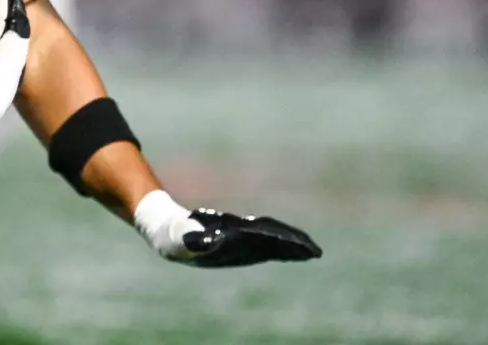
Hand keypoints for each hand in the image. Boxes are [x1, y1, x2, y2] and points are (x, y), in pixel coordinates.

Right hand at [134, 191, 320, 267]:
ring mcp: (242, 248)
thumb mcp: (179, 235)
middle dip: (291, 249)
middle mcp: (239, 251)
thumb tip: (205, 242)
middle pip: (270, 249)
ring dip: (291, 247)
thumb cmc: (176, 236)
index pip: (256, 244)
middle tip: (314, 252)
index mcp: (228, 248)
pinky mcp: (244, 243)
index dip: (275, 244)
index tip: (291, 245)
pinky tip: (295, 244)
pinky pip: (268, 241)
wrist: (173, 241)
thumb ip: (189, 238)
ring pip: (272, 247)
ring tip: (312, 250)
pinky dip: (283, 241)